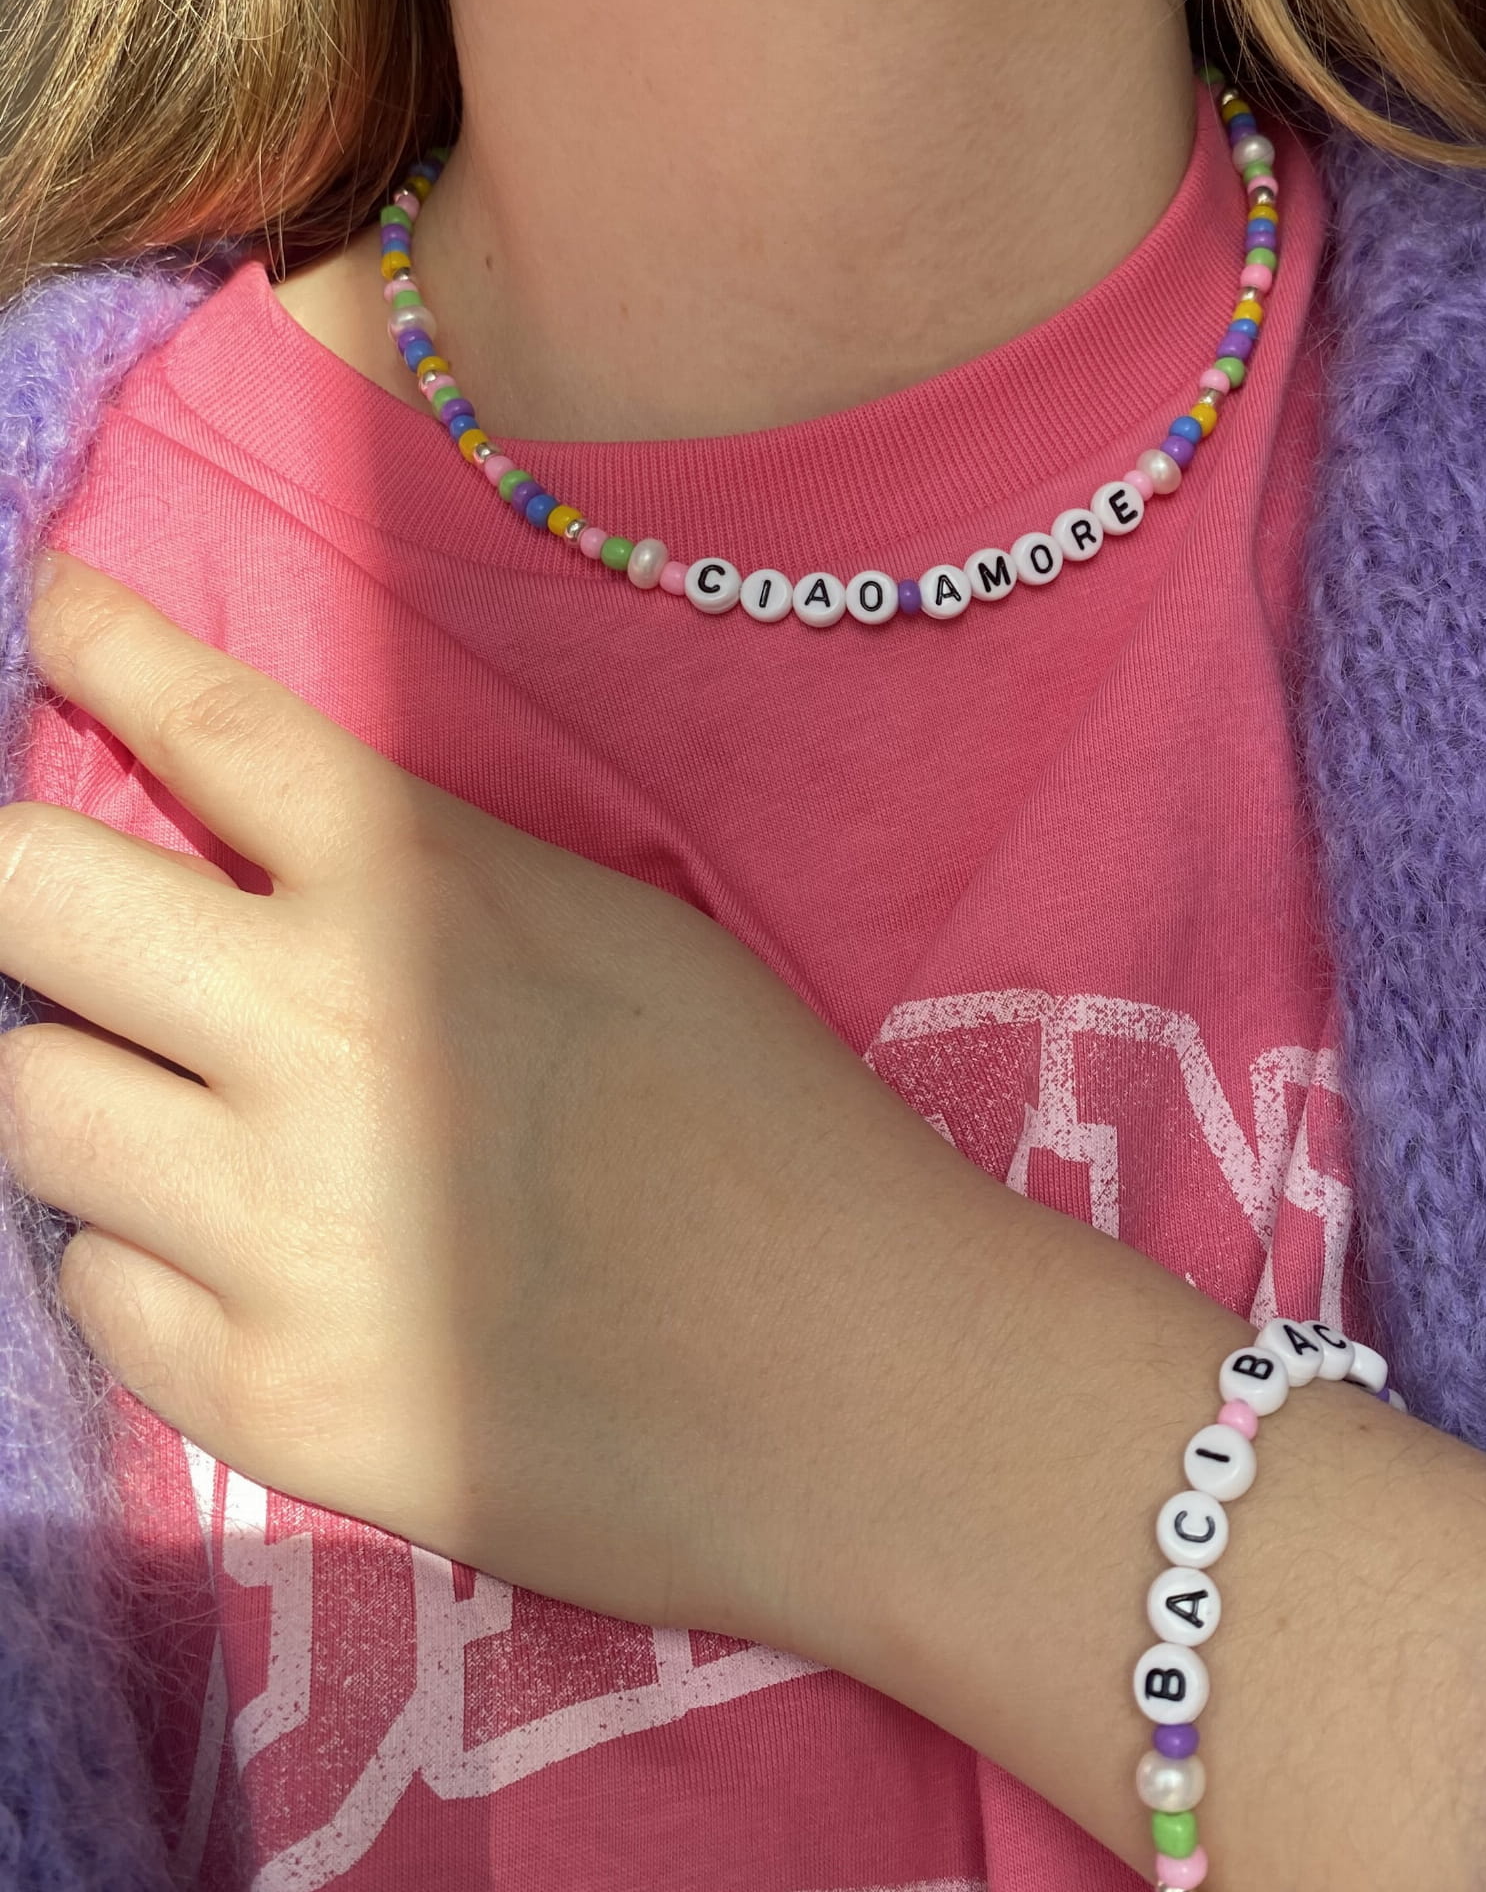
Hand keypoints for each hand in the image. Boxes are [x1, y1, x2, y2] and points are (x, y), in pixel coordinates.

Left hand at [0, 548, 997, 1635]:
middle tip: (71, 921)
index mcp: (436, 900)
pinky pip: (97, 1289)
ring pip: (23, 1103)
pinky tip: (265, 1270)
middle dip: (19, 885)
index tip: (47, 615)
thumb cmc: (783, 1133)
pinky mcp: (264, 1404)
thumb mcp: (630, 941)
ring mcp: (276, 1231)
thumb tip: (263, 859)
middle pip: (21, 897)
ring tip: (192, 1121)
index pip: (205, 724)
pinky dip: (152, 1260)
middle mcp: (322, 1039)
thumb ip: (439, 885)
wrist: (868, 1386)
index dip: (94, 645)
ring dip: (89, 1089)